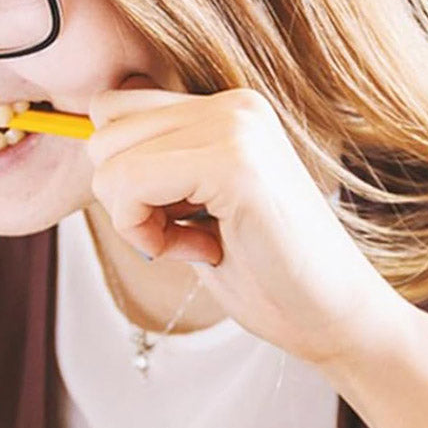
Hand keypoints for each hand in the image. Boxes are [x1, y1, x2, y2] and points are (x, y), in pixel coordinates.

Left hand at [86, 75, 391, 366]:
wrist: (339, 321)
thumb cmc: (274, 280)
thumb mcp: (204, 208)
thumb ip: (161, 167)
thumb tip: (88, 142)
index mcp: (234, 110)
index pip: (117, 111)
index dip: (130, 179)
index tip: (184, 222)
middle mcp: (237, 106)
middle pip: (104, 130)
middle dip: (129, 199)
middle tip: (192, 238)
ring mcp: (238, 128)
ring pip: (108, 158)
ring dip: (137, 218)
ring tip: (203, 245)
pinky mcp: (235, 164)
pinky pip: (129, 185)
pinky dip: (147, 233)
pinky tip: (204, 252)